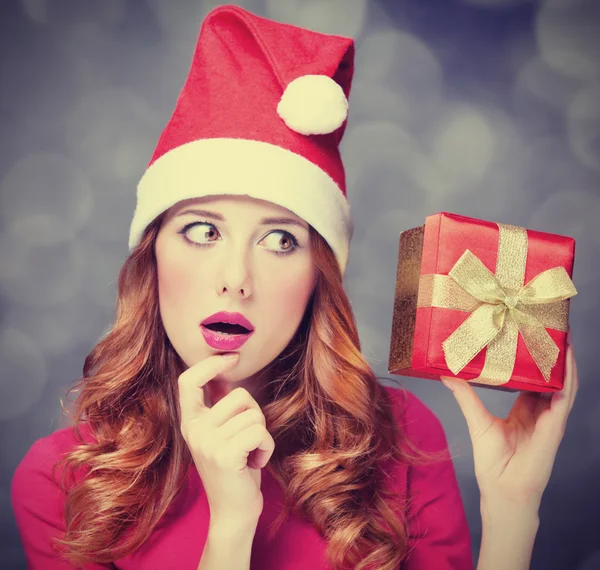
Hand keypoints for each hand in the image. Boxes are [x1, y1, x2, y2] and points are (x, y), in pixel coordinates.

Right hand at [178, 353, 274, 525]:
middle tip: (248, 439)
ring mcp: (206, 442)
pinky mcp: (223, 456)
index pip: (189, 380)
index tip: (232, 357)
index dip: (211, 364)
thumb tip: (225, 368)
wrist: (233, 511)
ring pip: (253, 414)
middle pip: (239, 395)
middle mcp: (193, 429)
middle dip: (255, 414)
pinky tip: (256, 463)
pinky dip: (267, 446)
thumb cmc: (236, 467)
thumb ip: (220, 405)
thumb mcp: (223, 432)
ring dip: (262, 434)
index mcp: (190, 421)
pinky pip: (259, 432)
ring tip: (251, 453)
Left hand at [440, 330, 577, 508]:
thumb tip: (446, 374)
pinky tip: (567, 358)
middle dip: (551, 355)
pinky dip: (568, 376)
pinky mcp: (555, 424)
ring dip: (564, 360)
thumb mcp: (476, 420)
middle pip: (549, 378)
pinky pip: (566, 395)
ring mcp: (550, 418)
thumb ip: (465, 395)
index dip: (532, 360)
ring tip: (562, 335)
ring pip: (562, 382)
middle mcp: (540, 412)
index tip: (525, 337)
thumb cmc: (492, 462)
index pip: (531, 380)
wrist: (504, 489)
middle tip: (547, 328)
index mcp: (524, 411)